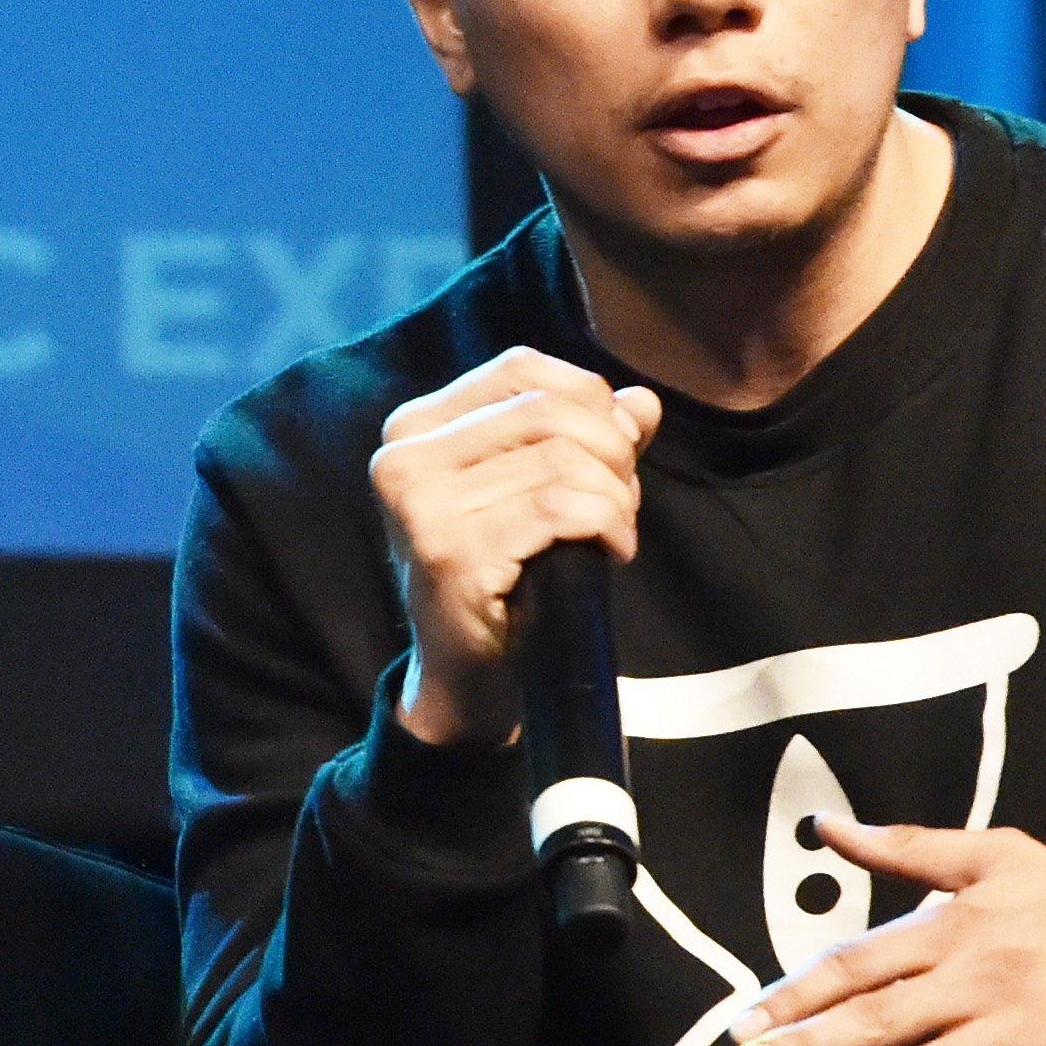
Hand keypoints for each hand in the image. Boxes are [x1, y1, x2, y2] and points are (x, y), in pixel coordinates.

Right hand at [369, 346, 664, 744]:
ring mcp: (419, 504)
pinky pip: (561, 508)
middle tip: (619, 505)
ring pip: (564, 460)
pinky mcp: (448, 550)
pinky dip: (606, 525)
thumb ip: (588, 438)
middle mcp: (404, 456)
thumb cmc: (505, 577)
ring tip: (612, 532)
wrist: (467, 675)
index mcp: (415, 428)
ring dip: (614, 498)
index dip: (589, 402)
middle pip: (550, 411)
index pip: (522, 370)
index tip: (612, 455)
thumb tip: (642, 402)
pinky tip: (610, 552)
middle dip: (612, 454)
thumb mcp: (539, 491)